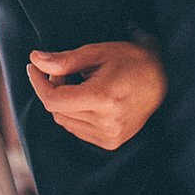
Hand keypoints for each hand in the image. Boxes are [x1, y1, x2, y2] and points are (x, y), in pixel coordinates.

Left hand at [26, 39, 166, 149]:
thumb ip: (64, 60)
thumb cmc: (130, 60)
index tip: (33, 67)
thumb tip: (35, 60)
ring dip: (62, 101)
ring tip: (79, 83)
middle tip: (64, 70)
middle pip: (56, 110)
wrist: (160, 79)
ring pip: (64, 121)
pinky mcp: (111, 142)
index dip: (38, 82)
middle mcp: (106, 123)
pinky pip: (77, 129)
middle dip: (52, 87)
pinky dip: (73, 113)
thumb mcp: (96, 52)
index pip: (53, 100)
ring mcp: (110, 136)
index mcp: (103, 99)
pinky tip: (86, 98)